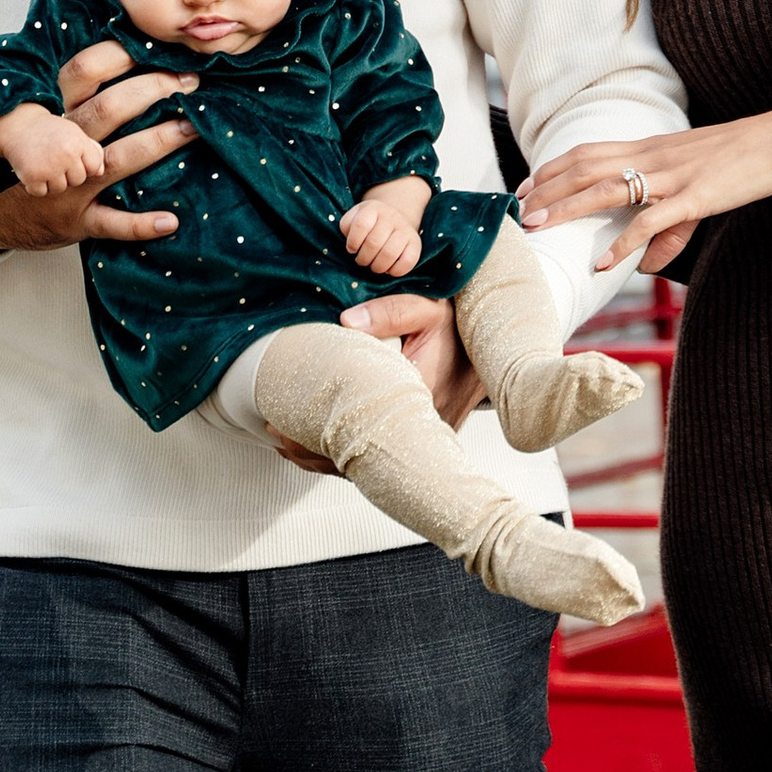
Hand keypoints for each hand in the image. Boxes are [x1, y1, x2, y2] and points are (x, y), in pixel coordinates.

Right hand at [0, 39, 198, 253]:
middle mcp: (61, 144)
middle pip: (109, 110)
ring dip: (157, 143)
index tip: (157, 47)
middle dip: (152, 91)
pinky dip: (141, 224)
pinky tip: (171, 220)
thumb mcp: (40, 115)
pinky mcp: (77, 221)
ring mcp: (70, 186)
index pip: (84, 71)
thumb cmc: (28, 154)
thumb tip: (127, 45)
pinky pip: (111, 223)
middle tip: (191, 82)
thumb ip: (73, 89)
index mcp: (53, 111)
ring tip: (192, 129)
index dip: (120, 54)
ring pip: (117, 160)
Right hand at [0, 104, 106, 198]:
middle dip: (67, 173)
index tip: (72, 156)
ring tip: (44, 163)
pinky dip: (35, 185)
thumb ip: (93, 152)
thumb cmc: (51, 132)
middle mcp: (65, 155)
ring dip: (51, 180)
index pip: (93, 167)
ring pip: (59, 188)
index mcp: (79, 142)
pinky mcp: (32, 177)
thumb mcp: (75, 134)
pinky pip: (40, 192)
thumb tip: (100, 172)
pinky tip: (33, 170)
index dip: (83, 164)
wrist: (19, 126)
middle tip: (54, 159)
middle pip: (77, 180)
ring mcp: (49, 167)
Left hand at [270, 292, 481, 474]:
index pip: (359, 423)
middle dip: (313, 448)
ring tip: (289, 445)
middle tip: (277, 436)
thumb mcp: (429, 309)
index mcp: (419, 394)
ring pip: (369, 462)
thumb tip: (346, 321)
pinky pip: (383, 458)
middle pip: (360, 451)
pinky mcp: (425, 441)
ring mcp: (425, 438)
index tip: (284, 423)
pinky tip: (321, 450)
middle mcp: (423, 426)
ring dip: (328, 456)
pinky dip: (350, 456)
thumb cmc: (460, 329)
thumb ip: (391, 311)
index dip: (316, 430)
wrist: (494, 350)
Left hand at [338, 199, 424, 280]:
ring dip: (377, 267)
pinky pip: (408, 261)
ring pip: (389, 253)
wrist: (394, 218)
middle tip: (362, 261)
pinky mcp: (416, 243)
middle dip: (363, 258)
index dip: (353, 242)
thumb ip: (346, 227)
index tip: (351, 249)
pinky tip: (389, 269)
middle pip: (374, 242)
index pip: (361, 224)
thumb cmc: (368, 224)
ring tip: (374, 266)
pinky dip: (395, 271)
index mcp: (373, 208)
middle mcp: (391, 216)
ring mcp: (405, 229)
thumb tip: (351, 246)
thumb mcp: (354, 218)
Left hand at [520, 107, 771, 273]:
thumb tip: (650, 263)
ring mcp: (672, 176)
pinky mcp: (695, 196)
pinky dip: (623, 243)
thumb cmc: (742, 159)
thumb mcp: (699, 186)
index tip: (527, 187)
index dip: (553, 168)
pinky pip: (651, 222)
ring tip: (539, 227)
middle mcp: (654, 156)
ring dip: (567, 209)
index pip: (589, 151)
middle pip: (586, 167)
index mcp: (652, 147)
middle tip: (519, 212)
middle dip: (547, 190)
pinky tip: (604, 262)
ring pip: (606, 189)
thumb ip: (672, 224)